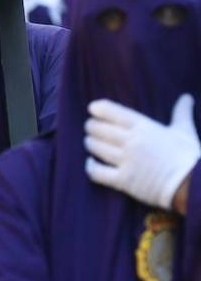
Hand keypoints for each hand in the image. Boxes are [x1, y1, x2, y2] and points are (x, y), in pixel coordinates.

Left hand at [85, 94, 200, 210]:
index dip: (99, 109)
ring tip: (90, 142)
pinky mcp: (123, 180)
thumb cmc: (190, 156)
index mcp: (145, 127)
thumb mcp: (185, 130)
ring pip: (96, 148)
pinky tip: (90, 163)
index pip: (114, 113)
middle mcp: (132, 142)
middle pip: (100, 130)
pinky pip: (97, 172)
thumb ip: (181, 113)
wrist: (193, 183)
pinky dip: (90, 167)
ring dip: (90, 143)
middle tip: (90, 127)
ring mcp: (126, 161)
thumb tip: (186, 97)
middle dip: (91, 127)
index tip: (92, 108)